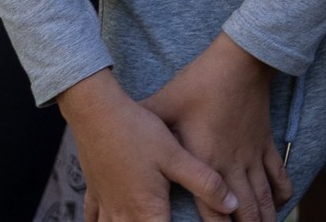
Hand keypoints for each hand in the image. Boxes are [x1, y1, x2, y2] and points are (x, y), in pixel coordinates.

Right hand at [61, 68, 238, 221]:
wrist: (97, 113)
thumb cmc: (138, 132)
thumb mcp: (176, 156)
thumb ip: (205, 183)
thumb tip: (233, 205)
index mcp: (147, 210)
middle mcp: (124, 215)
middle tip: (167, 220)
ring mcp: (106, 205)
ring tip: (142, 221)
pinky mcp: (94, 192)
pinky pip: (93, 219)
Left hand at [147, 34, 287, 221]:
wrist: (240, 62)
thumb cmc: (198, 84)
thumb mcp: (162, 107)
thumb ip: (141, 125)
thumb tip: (108, 136)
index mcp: (205, 161)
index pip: (212, 210)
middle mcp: (231, 165)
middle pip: (246, 211)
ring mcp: (251, 156)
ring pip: (264, 198)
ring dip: (264, 219)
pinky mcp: (265, 143)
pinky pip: (278, 175)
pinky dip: (282, 194)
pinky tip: (279, 205)